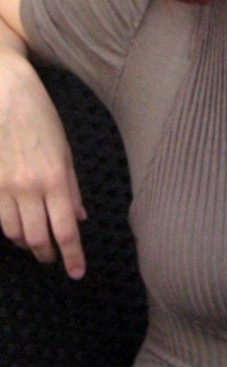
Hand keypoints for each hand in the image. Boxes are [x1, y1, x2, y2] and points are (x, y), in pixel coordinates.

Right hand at [0, 53, 86, 278]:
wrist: (5, 94)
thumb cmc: (41, 117)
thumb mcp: (65, 150)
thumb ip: (71, 187)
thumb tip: (79, 217)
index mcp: (55, 178)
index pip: (65, 230)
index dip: (72, 256)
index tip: (77, 272)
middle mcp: (29, 188)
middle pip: (38, 238)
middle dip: (47, 254)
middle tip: (53, 259)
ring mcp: (4, 187)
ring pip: (13, 233)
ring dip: (27, 243)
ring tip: (36, 244)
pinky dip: (8, 228)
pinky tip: (16, 227)